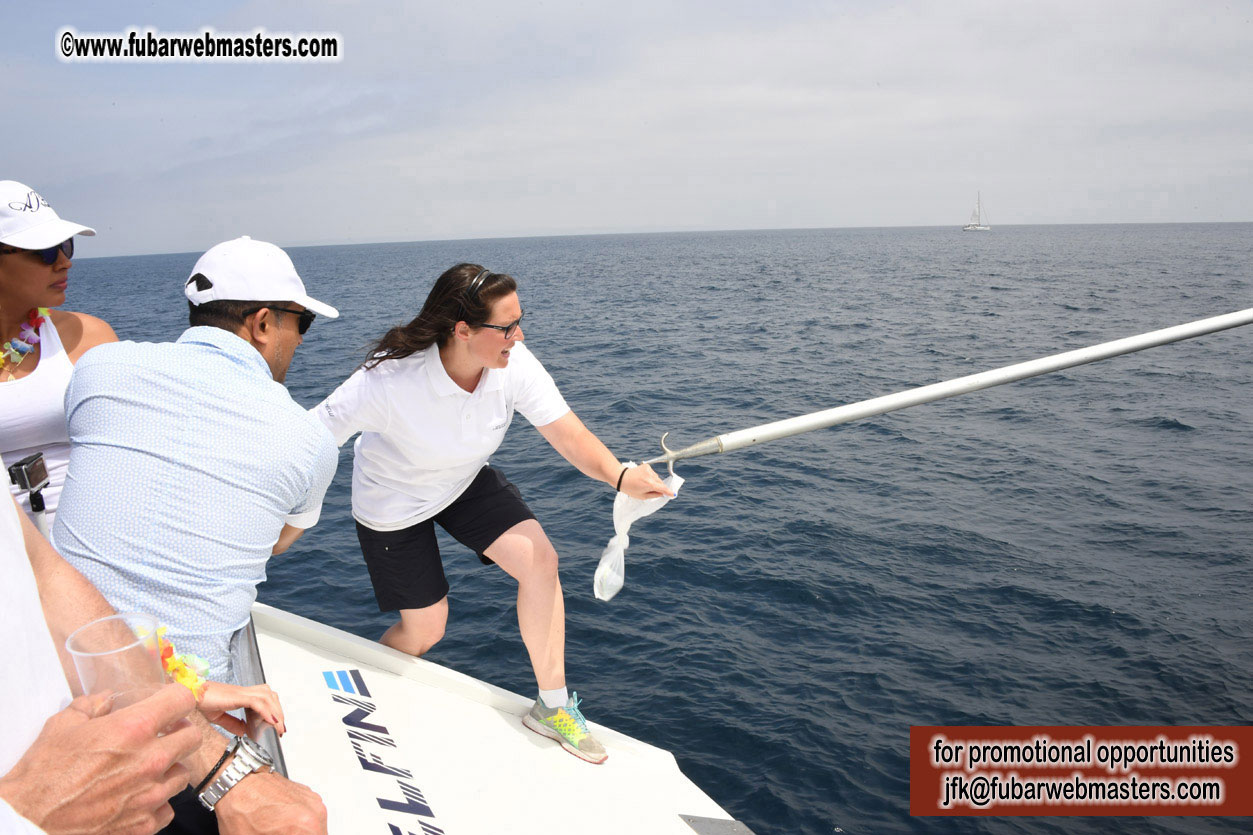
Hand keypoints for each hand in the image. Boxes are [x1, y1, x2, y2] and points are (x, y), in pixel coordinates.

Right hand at [0, 683, 198, 834]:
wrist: (28, 821)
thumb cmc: (43, 773)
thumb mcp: (64, 725)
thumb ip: (93, 705)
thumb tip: (108, 699)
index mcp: (133, 728)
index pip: (183, 700)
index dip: (179, 698)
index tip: (173, 702)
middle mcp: (150, 760)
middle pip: (193, 736)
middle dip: (180, 732)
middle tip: (163, 735)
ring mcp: (151, 794)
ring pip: (184, 773)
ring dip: (170, 768)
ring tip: (146, 768)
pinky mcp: (145, 824)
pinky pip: (168, 807)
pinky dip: (157, 802)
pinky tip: (137, 796)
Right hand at [199, 682, 285, 735]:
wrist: (189, 694)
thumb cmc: (201, 702)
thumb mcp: (219, 717)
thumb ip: (232, 724)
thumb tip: (244, 732)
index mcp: (241, 695)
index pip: (265, 698)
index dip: (274, 710)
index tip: (277, 725)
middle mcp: (244, 691)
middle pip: (270, 697)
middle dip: (279, 713)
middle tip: (281, 729)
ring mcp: (242, 692)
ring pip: (268, 698)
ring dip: (276, 713)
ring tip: (279, 727)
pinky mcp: (237, 695)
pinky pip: (257, 702)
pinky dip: (266, 711)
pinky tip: (271, 721)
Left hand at [214, 770, 326, 834]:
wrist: (235, 781)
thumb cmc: (242, 810)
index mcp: (307, 828)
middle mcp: (315, 813)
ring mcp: (313, 802)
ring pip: (314, 830)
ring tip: (277, 834)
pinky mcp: (307, 795)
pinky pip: (310, 818)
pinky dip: (298, 826)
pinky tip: (279, 827)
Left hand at [620, 463, 674, 499]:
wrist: (621, 477)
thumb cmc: (630, 488)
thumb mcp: (642, 496)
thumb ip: (654, 495)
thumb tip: (662, 494)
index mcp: (650, 484)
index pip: (663, 488)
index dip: (668, 492)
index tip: (673, 494)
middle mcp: (651, 476)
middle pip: (660, 482)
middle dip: (660, 487)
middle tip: (657, 491)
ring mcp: (649, 470)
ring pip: (657, 477)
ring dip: (654, 481)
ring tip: (645, 484)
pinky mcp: (647, 466)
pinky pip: (652, 473)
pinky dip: (651, 476)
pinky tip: (643, 478)